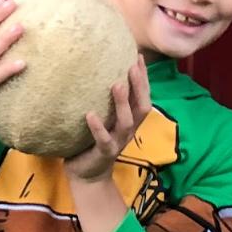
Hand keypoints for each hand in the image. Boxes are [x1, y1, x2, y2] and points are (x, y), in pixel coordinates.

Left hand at [67, 60, 151, 180]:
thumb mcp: (101, 118)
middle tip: (132, 65)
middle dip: (140, 86)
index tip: (137, 56)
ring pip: (126, 122)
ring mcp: (118, 142)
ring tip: (116, 85)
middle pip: (142, 107)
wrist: (87, 175)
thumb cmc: (91, 141)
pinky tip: (90, 114)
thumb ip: (101, 99)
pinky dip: (98, 127)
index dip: (143, 78)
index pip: (142, 96)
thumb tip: (90, 70)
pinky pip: (104, 140)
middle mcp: (128, 130)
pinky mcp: (104, 153)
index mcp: (129, 120)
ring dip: (122, 103)